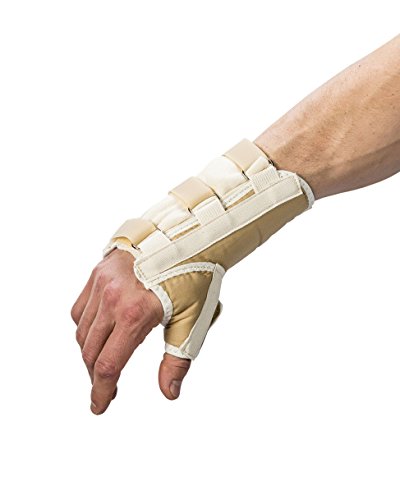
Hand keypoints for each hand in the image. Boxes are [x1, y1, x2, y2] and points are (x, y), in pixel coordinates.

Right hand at [71, 249, 190, 414]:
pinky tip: (98, 332)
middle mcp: (111, 298)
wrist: (187, 236)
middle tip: (106, 388)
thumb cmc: (195, 276)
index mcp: (134, 313)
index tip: (99, 406)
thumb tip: (169, 393)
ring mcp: (101, 283)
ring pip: (81, 331)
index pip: (108, 364)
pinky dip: (84, 326)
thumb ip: (178, 360)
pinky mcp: (98, 272)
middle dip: (95, 376)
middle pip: (90, 351)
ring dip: (89, 352)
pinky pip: (79, 308)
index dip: (101, 391)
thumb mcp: (192, 320)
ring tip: (104, 361)